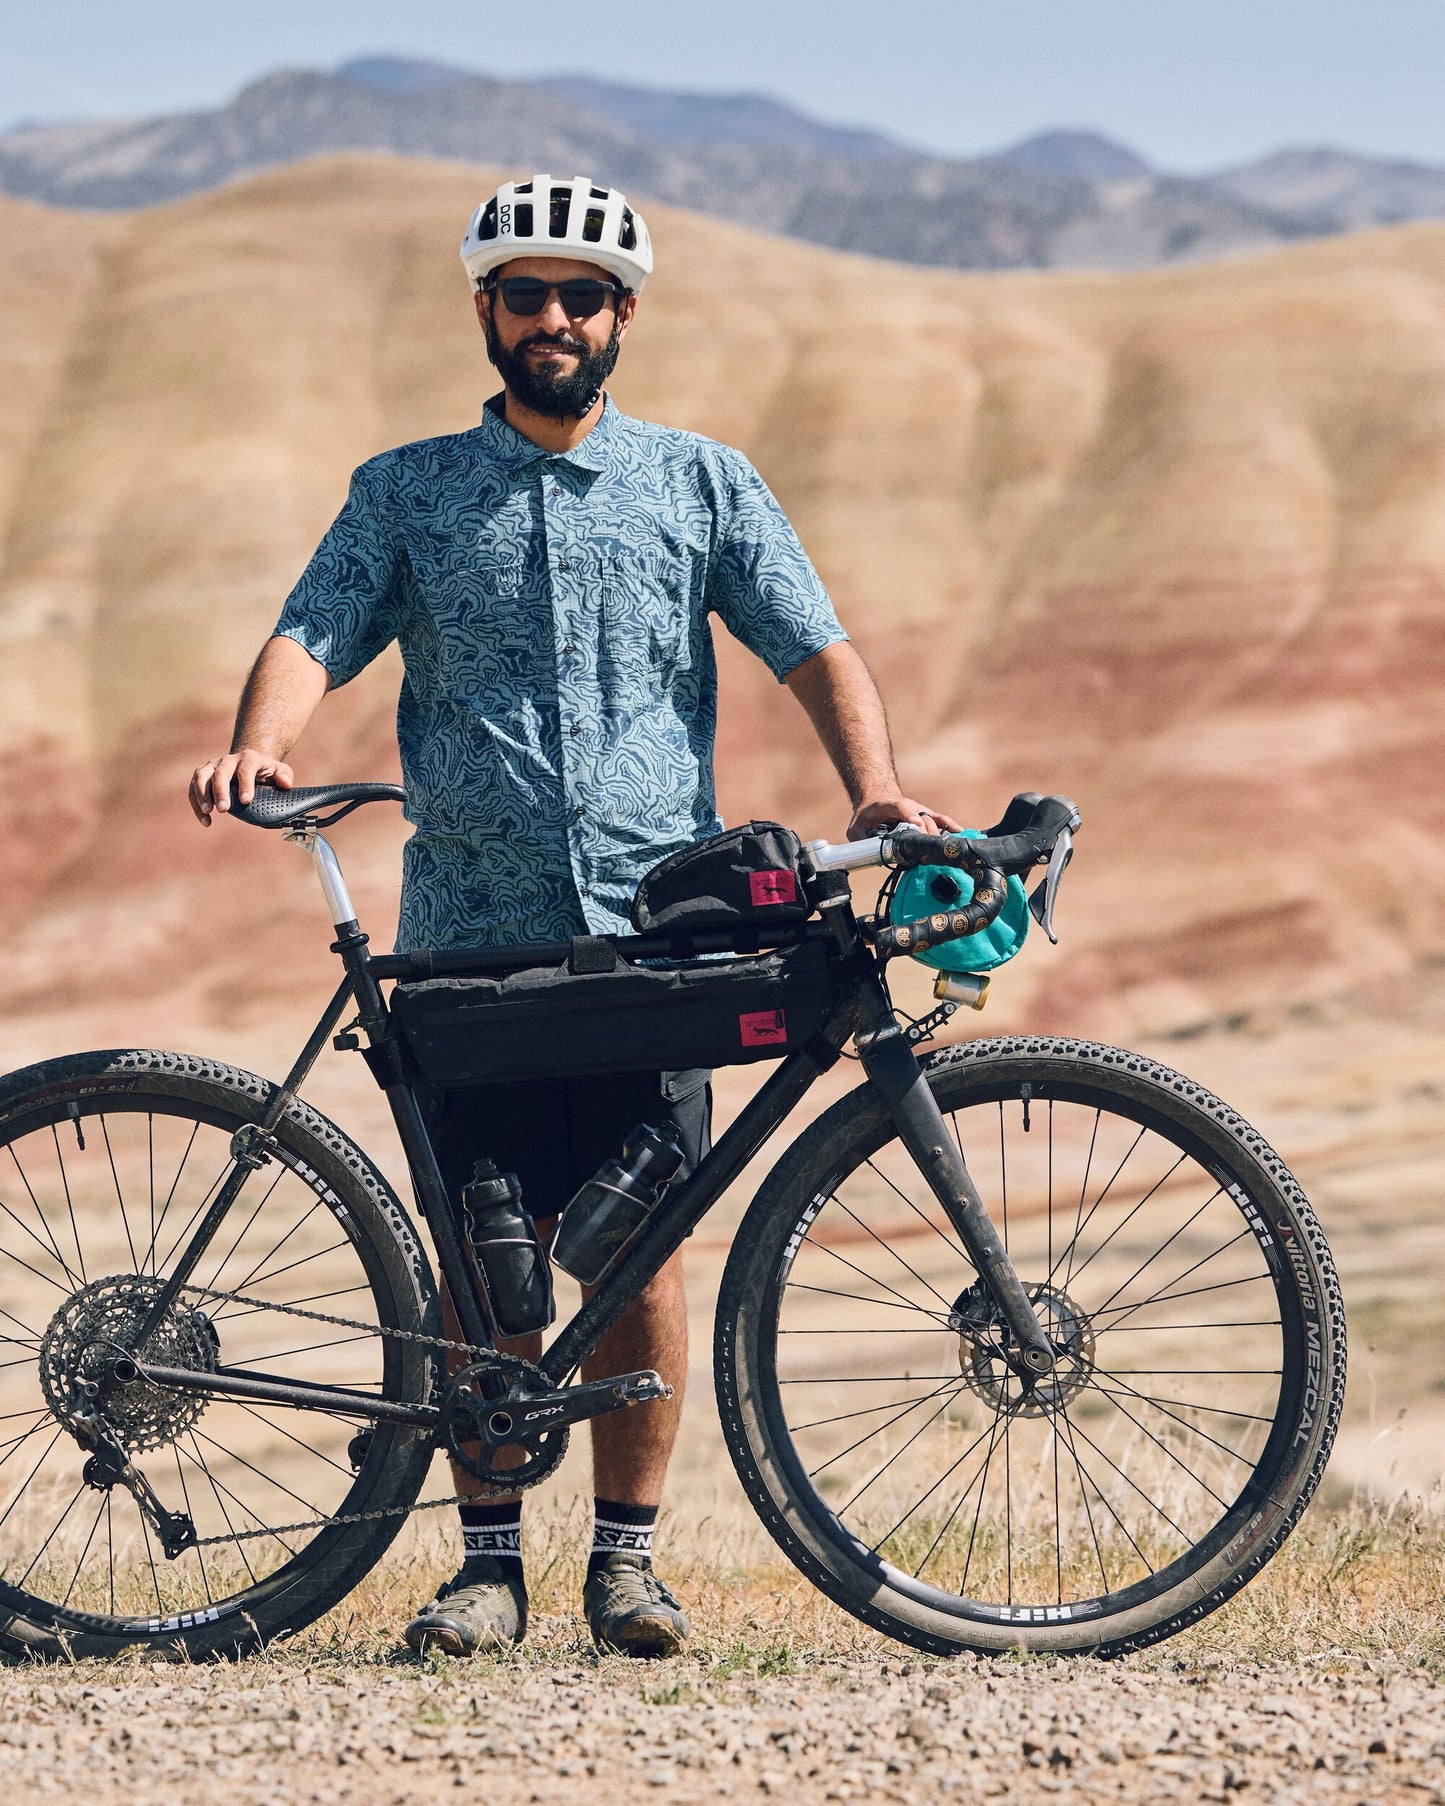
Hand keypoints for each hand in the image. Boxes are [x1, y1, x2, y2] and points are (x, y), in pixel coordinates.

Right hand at [189, 749, 293, 825]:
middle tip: (224, 809)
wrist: (248, 762)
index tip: (246, 801)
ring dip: (202, 795)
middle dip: (220, 791)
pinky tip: (206, 821)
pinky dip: (196, 804)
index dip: (245, 784)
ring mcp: (212, 765)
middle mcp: (228, 760)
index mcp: (248, 758)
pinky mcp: (202, 774)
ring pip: (201, 777)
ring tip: (208, 813)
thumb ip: (285, 775)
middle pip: (220, 773)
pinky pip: (193, 788)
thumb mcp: (280, 770)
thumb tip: (285, 783)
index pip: (245, 769)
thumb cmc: (266, 771)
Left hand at [846, 796, 963, 839]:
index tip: (916, 825)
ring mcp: (918, 810)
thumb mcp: (855, 827)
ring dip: (937, 834)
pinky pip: (940, 819)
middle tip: (927, 850)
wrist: (877, 800)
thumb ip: (858, 838)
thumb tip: (866, 853)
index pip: (900, 806)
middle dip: (925, 833)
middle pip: (920, 818)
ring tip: (943, 848)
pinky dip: (950, 825)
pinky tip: (959, 832)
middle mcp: (907, 807)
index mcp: (888, 806)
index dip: (909, 815)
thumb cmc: (867, 816)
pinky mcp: (926, 815)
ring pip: (932, 819)